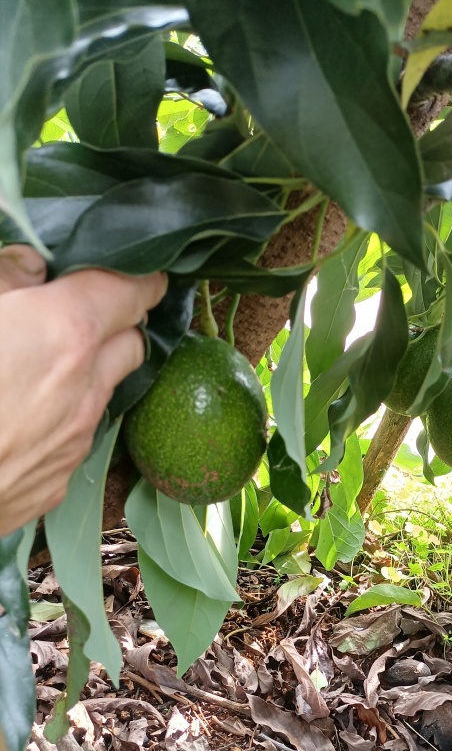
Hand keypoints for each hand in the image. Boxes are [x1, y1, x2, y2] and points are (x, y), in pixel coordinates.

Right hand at [0, 246, 166, 536]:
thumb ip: (4, 278)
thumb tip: (34, 266)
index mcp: (66, 332)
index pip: (133, 292)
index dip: (140, 278)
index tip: (140, 273)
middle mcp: (85, 388)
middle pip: (132, 344)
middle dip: (118, 325)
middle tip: (86, 313)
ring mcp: (75, 441)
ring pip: (103, 393)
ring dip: (87, 374)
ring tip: (39, 368)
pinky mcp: (57, 484)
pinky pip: (73, 439)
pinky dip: (59, 420)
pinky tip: (19, 421)